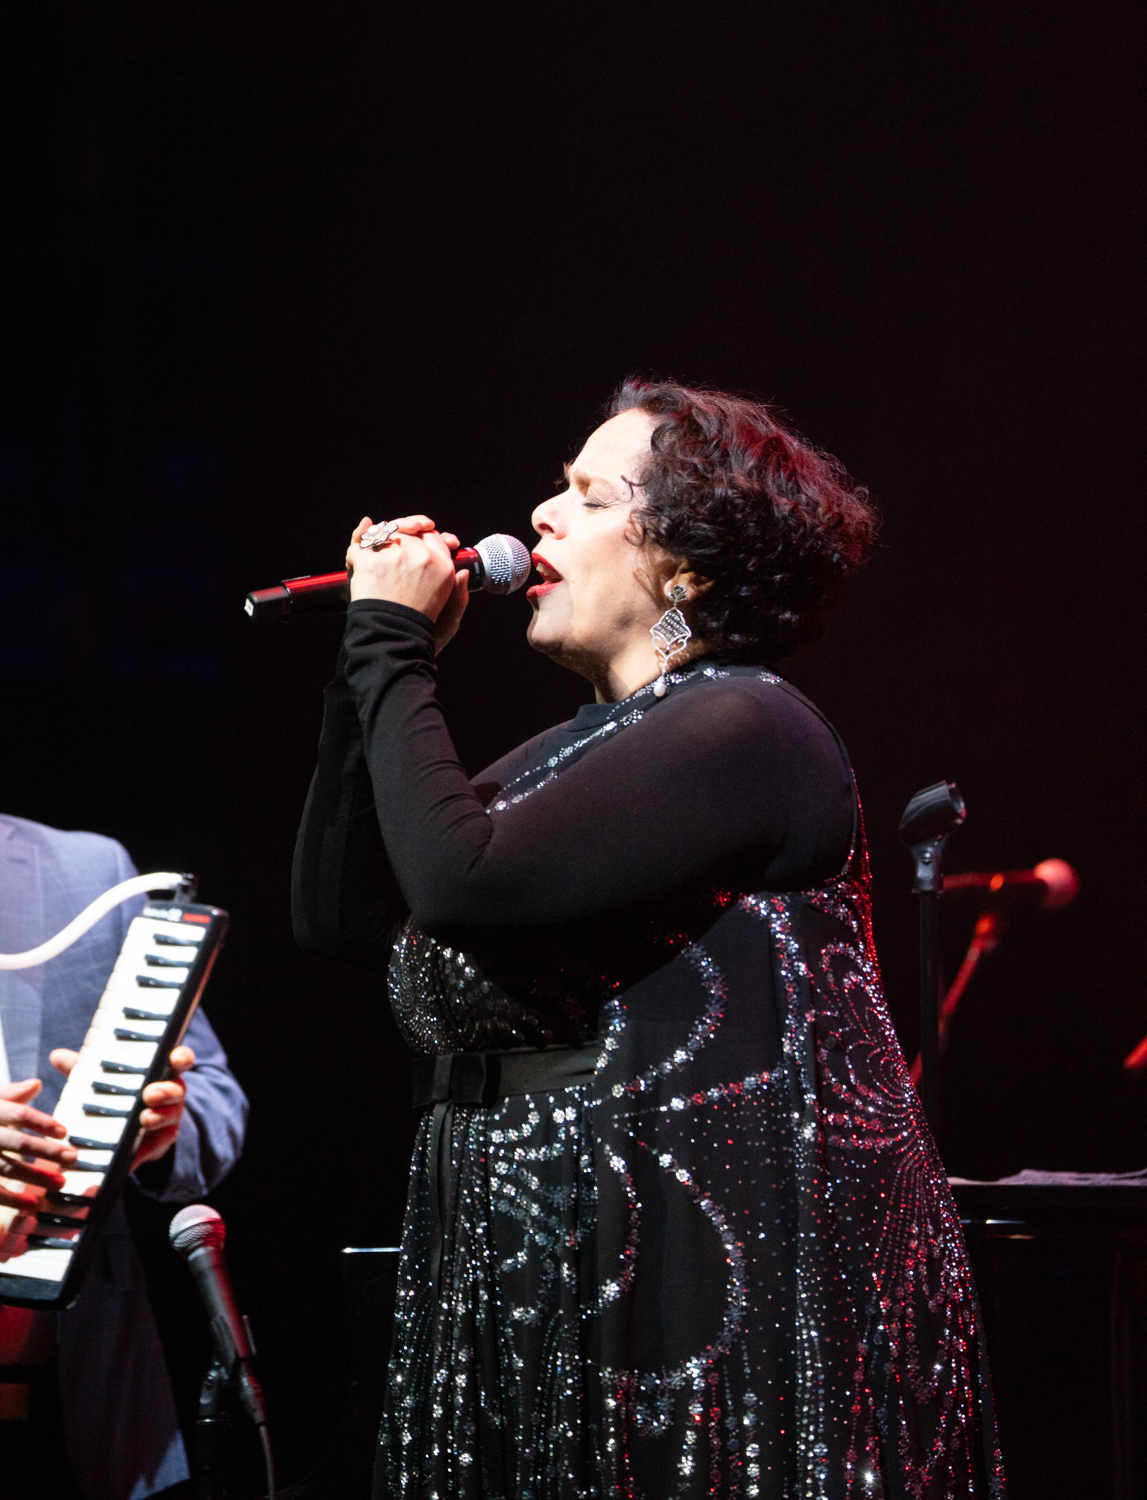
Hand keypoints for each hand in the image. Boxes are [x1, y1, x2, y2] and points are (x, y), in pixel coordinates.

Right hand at [0, 1079, 75, 1210]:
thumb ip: (9, 1095)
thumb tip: (36, 1083)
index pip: (18, 1114)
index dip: (42, 1122)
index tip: (64, 1131)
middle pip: (17, 1142)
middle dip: (46, 1151)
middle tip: (73, 1158)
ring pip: (7, 1168)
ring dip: (35, 1176)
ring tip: (60, 1183)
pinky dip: (13, 1199)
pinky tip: (33, 1205)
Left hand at [51, 1044, 194, 1171]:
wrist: (120, 1132)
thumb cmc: (115, 1096)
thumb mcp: (98, 1080)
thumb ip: (82, 1069)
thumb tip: (57, 1056)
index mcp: (160, 1072)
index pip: (179, 1060)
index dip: (181, 1058)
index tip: (175, 1058)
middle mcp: (170, 1094)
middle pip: (178, 1089)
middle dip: (167, 1091)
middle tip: (150, 1094)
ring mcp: (168, 1118)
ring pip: (172, 1115)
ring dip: (160, 1116)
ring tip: (144, 1119)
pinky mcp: (160, 1142)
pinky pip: (161, 1142)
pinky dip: (150, 1142)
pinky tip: (137, 1142)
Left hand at [346, 514, 469, 648]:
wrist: (394, 642)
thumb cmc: (421, 633)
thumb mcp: (451, 617)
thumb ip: (460, 594)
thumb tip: (463, 572)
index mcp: (443, 567)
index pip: (432, 537)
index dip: (425, 535)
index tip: (419, 537)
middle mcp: (421, 557)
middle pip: (407, 531)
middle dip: (398, 533)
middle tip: (390, 543)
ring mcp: (395, 557)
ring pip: (382, 534)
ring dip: (375, 541)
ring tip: (372, 551)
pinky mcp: (371, 563)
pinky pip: (358, 547)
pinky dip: (354, 554)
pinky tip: (356, 562)